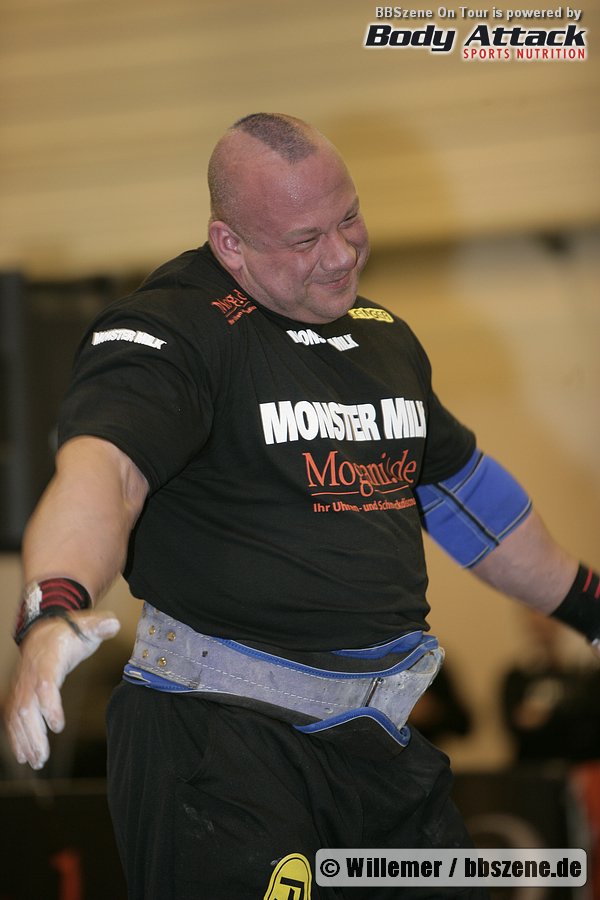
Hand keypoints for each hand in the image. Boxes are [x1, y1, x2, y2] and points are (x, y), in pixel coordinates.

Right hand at [4, 610, 119, 769]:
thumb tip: (113, 625)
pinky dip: (16, 738)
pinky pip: (12, 719)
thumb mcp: (87, 625)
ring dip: (25, 741)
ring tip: (37, 761)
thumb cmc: (69, 632)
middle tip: (43, 757)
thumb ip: (100, 625)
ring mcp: (22, 686)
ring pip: (17, 717)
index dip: (48, 705)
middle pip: (25, 707)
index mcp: (48, 659)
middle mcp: (30, 675)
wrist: (43, 632)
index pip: (44, 684)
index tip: (57, 726)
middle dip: (33, 734)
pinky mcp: (18, 695)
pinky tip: (25, 756)